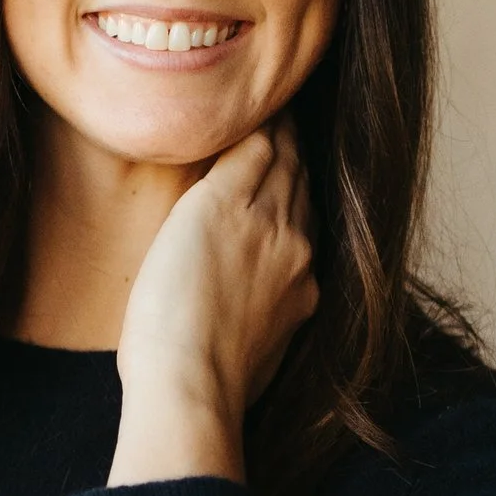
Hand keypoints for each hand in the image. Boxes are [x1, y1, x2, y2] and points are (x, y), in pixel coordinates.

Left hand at [108, 122, 316, 486]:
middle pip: (300, 186)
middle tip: (285, 126)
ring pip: (281, 161)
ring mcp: (267, 224)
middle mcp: (297, 249)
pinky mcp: (226, 204)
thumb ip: (259, 326)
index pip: (304, 224)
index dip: (297, 197)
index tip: (290, 180)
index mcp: (303, 289)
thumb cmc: (204, 388)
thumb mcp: (253, 356)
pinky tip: (252, 106)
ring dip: (278, 133)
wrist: (191, 387)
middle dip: (293, 157)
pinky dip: (255, 126)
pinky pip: (251, 149)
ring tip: (271, 108)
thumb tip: (247, 328)